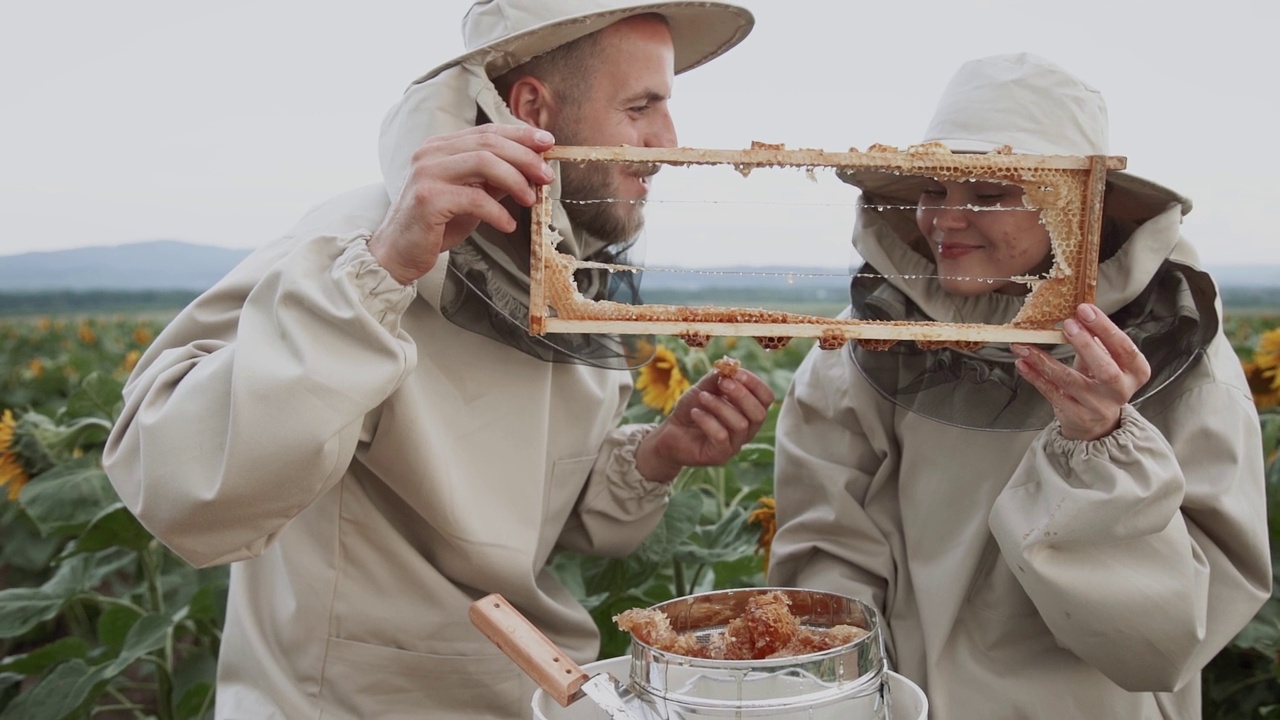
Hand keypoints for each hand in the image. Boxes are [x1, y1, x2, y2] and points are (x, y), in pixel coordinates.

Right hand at [368, 124, 556, 283]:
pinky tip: (508, 224)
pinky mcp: (428, 198)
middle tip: (546, 175)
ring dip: (515, 180)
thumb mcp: (469, 197)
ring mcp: (427, 173)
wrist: (398, 253)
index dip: (520, 135)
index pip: (487, 131)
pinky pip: (474, 198)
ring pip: (483, 162)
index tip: (547, 143)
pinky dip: (497, 212)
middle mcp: (431, 153)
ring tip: (530, 200)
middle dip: (525, 157)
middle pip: (489, 143)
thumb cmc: (434, 225)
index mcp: (441, 147)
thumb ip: (493, 181)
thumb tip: (530, 171)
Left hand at [635, 366, 775, 483]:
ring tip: (702, 397)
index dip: (755, 384)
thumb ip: (716, 378)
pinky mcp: (720, 456)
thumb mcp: (703, 388)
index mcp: (748, 411)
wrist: (670, 433)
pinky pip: (721, 436)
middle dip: (741, 395)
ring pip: (740, 424)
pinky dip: (707, 420)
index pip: (766, 398)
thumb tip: (729, 366)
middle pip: (759, 414)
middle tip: (722, 383)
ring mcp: (734, 445)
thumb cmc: (692, 409)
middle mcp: (747, 430)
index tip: (736, 372)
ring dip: (720, 406)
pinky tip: (695, 413)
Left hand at [1012, 303, 1151, 440]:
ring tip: (1026, 345)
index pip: (1125, 348)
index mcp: (1135, 372)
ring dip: (1045, 360)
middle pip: (1105, 369)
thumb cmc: (1101, 383)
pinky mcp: (1076, 415)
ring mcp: (1098, 406)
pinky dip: (1035, 376)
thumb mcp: (1107, 360)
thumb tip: (1075, 314)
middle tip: (1068, 325)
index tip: (1085, 310)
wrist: (1097, 423)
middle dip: (1085, 344)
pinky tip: (1023, 363)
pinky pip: (1052, 392)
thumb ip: (1096, 340)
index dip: (1105, 328)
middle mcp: (1120, 391)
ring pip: (1069, 380)